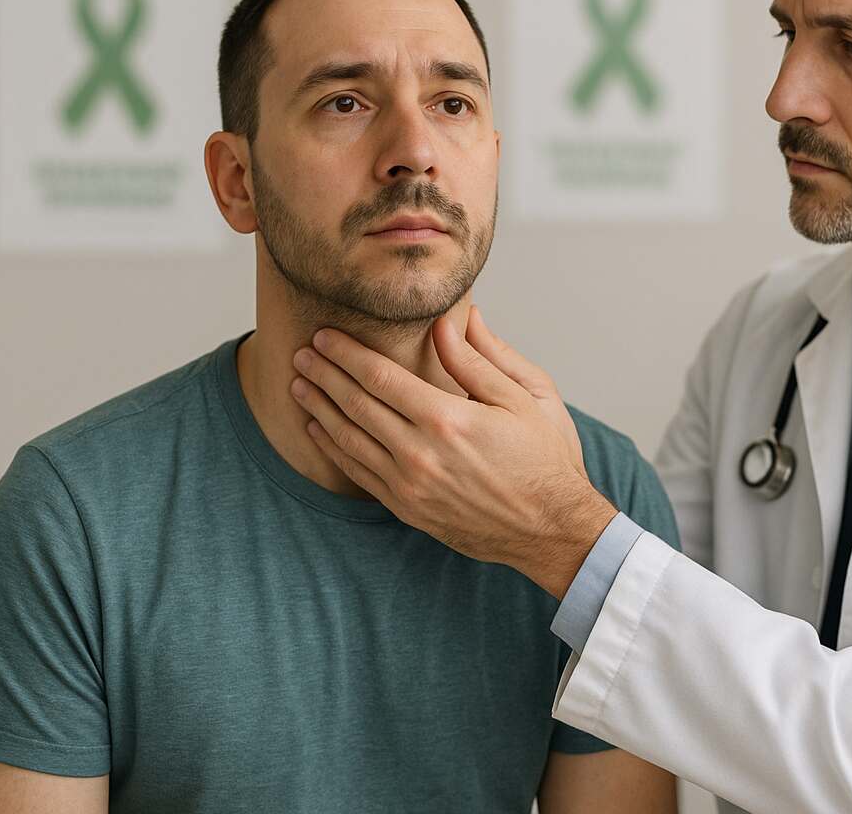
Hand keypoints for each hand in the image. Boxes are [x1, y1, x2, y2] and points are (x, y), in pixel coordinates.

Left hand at [289, 306, 616, 597]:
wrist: (552, 529)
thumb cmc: (546, 459)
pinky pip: (359, 474)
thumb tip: (451, 322)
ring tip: (299, 384)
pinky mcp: (408, 508)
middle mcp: (421, 454)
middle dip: (324, 375)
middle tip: (302, 353)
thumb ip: (483, 358)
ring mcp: (410, 485)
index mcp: (449, 419)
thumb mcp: (530, 396)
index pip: (381, 378)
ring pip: (349, 439)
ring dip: (320, 408)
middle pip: (356, 405)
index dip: (347, 354)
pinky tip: (319, 428)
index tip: (325, 336)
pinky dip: (334, 448)